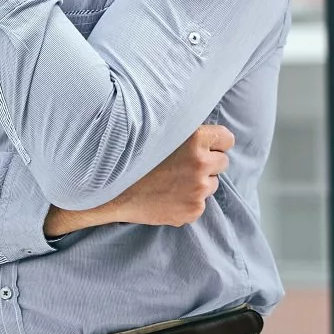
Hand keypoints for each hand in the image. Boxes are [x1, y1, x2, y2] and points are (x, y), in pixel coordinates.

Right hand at [43, 124, 233, 235]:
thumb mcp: (154, 132)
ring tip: (168, 181)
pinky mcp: (193, 210)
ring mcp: (198, 190)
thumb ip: (182, 129)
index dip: (214, 142)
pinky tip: (165, 196)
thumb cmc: (127, 158)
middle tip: (180, 165)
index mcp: (195, 139)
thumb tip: (200, 123)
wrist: (107, 193)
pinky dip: (186, 201)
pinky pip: (198, 203)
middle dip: (206, 163)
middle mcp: (201, 163)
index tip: (203, 146)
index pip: (227, 138)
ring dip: (196, 183)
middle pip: (222, 162)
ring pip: (210, 184)